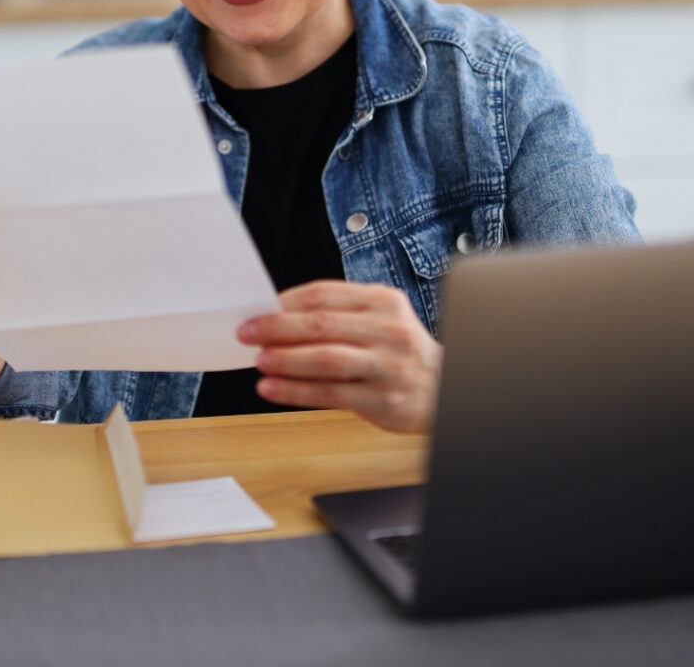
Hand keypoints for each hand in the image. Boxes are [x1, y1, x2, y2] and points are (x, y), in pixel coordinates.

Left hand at [237, 280, 442, 432]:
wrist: (445, 389)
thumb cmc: (400, 352)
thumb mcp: (380, 320)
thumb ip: (339, 315)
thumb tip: (279, 316)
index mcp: (383, 301)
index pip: (324, 294)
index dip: (286, 302)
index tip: (258, 309)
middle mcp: (388, 330)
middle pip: (321, 324)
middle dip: (277, 328)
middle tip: (247, 332)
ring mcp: (386, 366)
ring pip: (325, 359)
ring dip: (285, 360)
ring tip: (259, 360)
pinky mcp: (382, 399)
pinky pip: (330, 393)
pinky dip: (295, 391)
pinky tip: (272, 389)